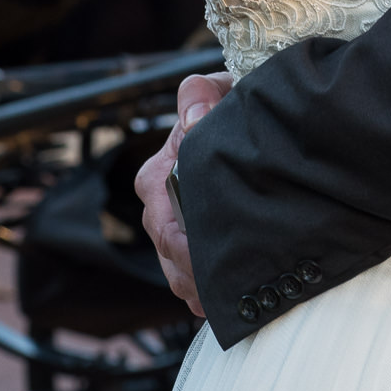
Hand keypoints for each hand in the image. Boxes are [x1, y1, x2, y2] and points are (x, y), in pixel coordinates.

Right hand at [134, 70, 232, 318]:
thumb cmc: (225, 104)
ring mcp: (169, 226)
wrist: (234, 114)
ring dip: (201, 289)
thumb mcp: (220, 89)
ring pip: (178, 272)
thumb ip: (202, 95)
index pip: (167, 228)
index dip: (194, 251)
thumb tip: (194, 118)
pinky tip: (223, 301)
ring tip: (229, 301)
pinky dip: (203, 292)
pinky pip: (186, 276)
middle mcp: (157, 205)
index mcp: (156, 175)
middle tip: (231, 291)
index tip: (222, 262)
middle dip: (199, 278)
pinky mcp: (184, 240)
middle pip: (172, 257)